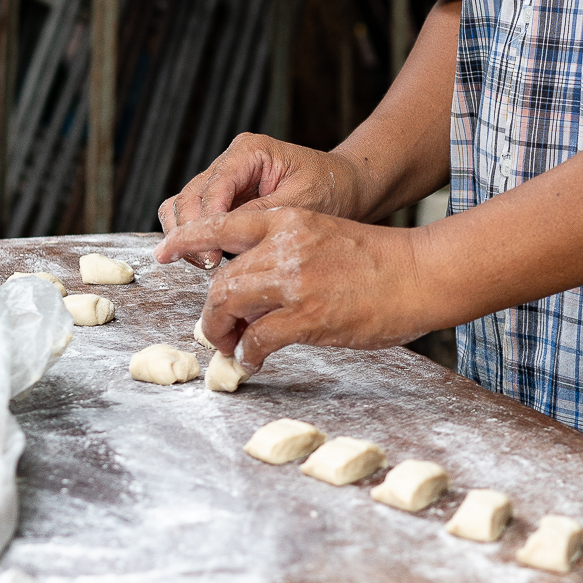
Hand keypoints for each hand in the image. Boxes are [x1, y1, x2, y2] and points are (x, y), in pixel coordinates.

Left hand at [155, 204, 428, 366]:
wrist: (420, 273)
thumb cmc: (377, 260)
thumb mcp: (323, 234)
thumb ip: (284, 251)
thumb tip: (249, 286)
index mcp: (287, 220)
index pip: (221, 224)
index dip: (186, 238)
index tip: (163, 253)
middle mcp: (285, 245)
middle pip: (220, 278)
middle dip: (210, 311)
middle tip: (216, 331)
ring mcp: (295, 281)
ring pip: (229, 306)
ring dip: (222, 334)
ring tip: (231, 348)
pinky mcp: (308, 317)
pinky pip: (257, 340)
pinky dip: (248, 355)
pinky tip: (256, 361)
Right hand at [156, 133, 361, 269]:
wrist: (346, 188)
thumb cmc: (330, 189)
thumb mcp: (300, 203)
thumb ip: (260, 216)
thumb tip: (221, 238)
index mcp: (249, 151)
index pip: (212, 188)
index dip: (205, 224)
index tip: (212, 257)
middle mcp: (231, 161)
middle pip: (188, 196)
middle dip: (190, 233)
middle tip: (208, 266)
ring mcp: (224, 180)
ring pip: (182, 206)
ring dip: (187, 237)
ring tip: (208, 265)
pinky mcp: (224, 200)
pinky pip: (194, 218)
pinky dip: (194, 238)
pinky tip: (211, 259)